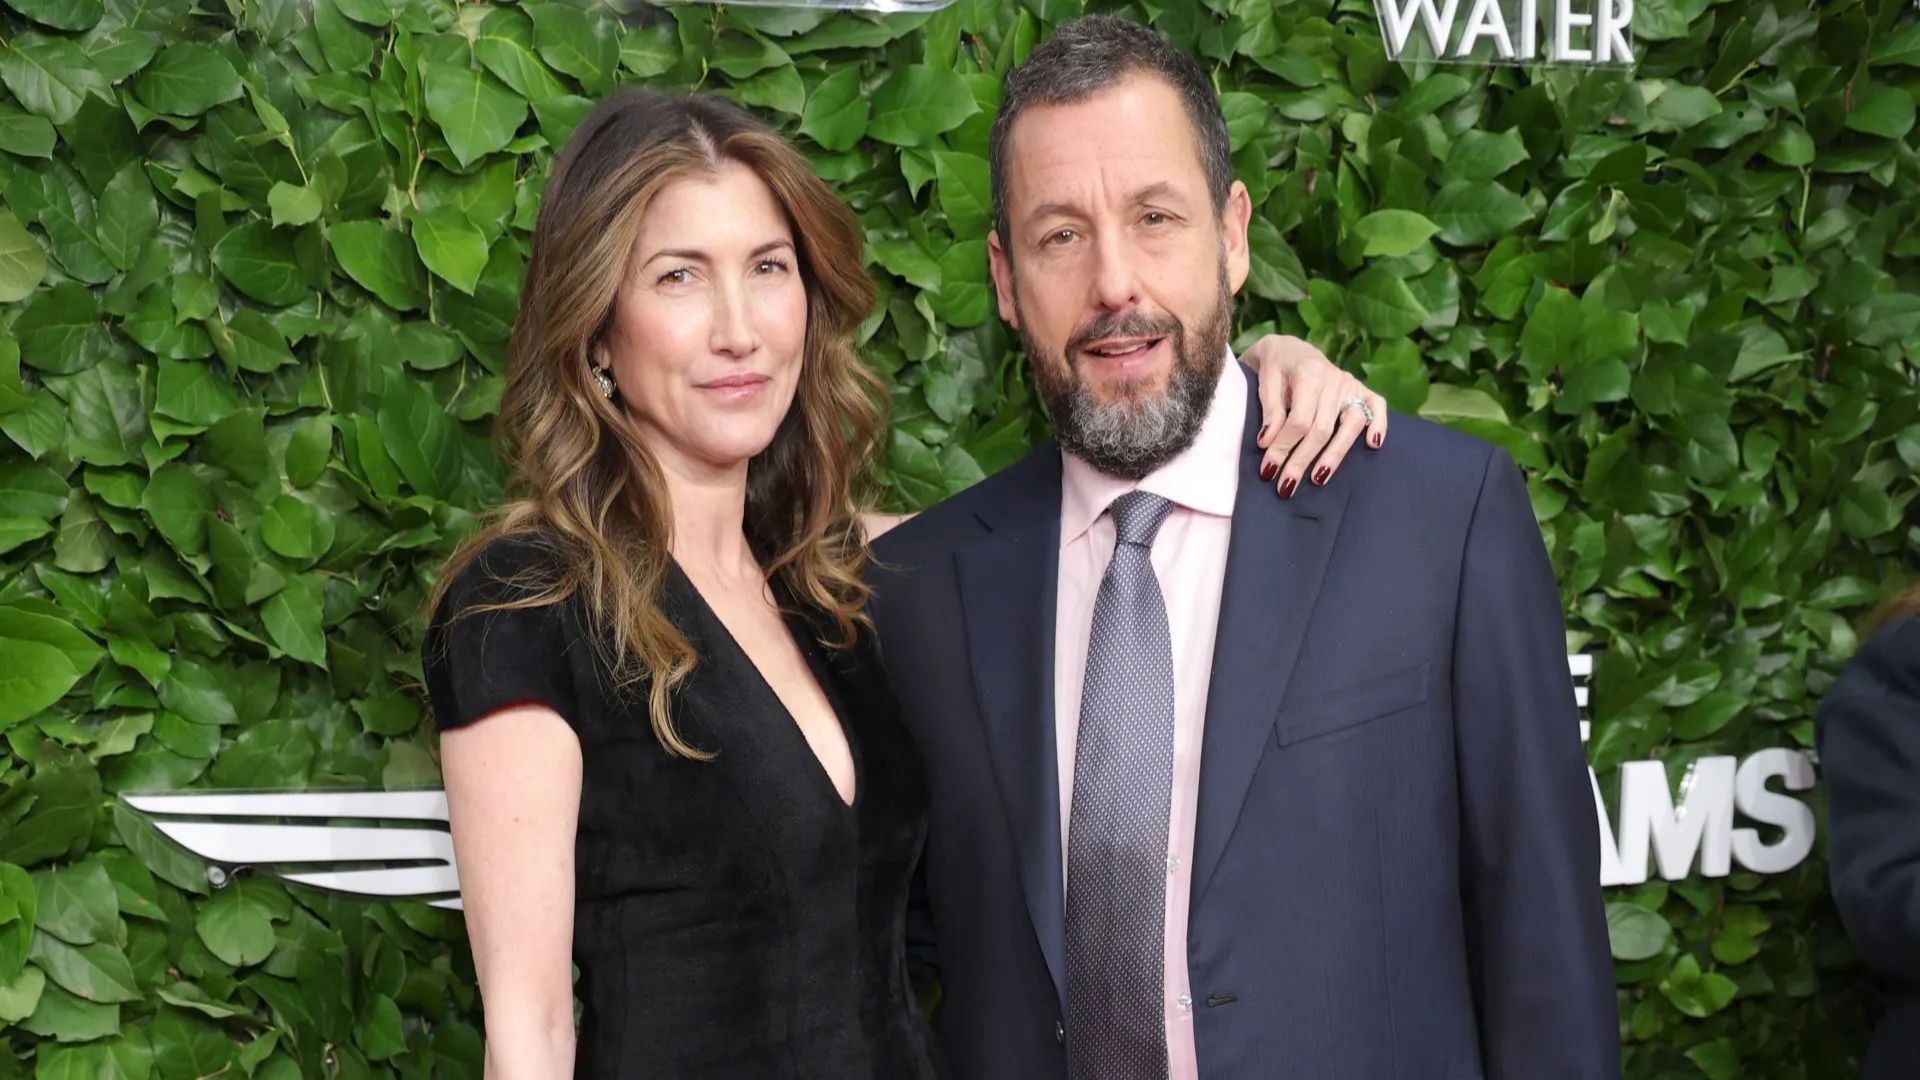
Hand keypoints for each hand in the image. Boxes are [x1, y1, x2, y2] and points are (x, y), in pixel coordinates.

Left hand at [1241, 334, 1387, 498]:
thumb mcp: (1264, 382)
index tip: (1268, 468)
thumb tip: (1267, 442)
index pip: (1299, 419)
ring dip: (1334, 455)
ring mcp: (1350, 385)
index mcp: (1308, 373)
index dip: (1283, 446)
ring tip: (1318, 479)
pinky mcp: (1362, 390)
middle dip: (1302, 460)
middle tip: (1286, 486)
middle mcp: (1334, 379)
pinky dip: (1379, 424)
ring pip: (1350, 424)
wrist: (1290, 349)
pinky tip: (1374, 445)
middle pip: (1322, 428)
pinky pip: (1377, 406)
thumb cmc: (1275, 368)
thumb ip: (1269, 411)